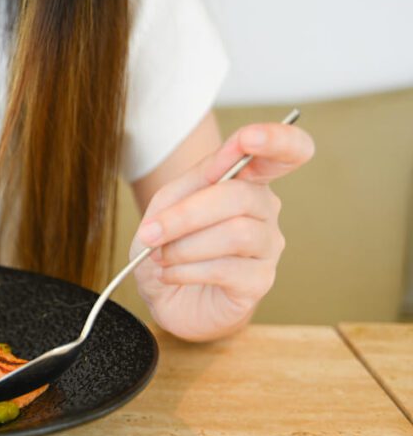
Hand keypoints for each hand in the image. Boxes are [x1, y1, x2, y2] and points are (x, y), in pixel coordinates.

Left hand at [130, 122, 314, 340]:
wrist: (164, 297)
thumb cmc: (170, 248)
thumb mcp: (166, 207)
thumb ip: (192, 181)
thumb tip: (221, 161)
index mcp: (247, 183)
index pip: (285, 152)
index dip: (276, 140)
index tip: (248, 138)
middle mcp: (265, 211)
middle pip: (239, 196)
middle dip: (186, 215)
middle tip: (151, 234)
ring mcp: (267, 247)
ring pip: (235, 234)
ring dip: (184, 247)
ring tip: (160, 257)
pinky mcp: (259, 282)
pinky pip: (227, 269)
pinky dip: (187, 271)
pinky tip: (170, 275)